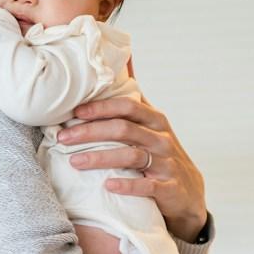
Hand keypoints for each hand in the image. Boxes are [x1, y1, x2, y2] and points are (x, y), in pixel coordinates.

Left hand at [58, 97, 208, 242]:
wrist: (189, 193)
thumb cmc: (162, 155)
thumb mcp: (152, 126)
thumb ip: (135, 100)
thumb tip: (125, 60)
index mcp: (156, 120)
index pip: (127, 106)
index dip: (101, 107)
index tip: (75, 112)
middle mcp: (162, 138)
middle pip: (124, 129)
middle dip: (90, 132)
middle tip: (63, 137)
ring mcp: (167, 163)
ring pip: (131, 155)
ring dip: (100, 158)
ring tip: (75, 161)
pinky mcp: (168, 187)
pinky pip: (146, 185)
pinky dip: (127, 185)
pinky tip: (108, 186)